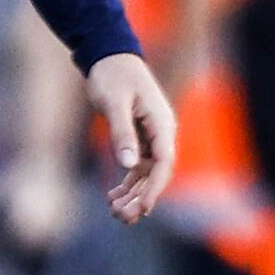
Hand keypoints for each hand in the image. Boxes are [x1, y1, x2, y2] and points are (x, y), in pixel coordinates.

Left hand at [85, 51, 174, 224]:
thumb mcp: (114, 102)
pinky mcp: (139, 138)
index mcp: (162, 124)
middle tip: (122, 218)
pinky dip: (127, 183)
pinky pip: (137, 167)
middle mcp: (161, 133)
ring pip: (147, 174)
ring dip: (134, 195)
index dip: (154, 189)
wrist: (110, 56)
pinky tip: (112, 197)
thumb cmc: (113, 75)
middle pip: (157, 174)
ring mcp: (152, 137)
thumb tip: (129, 164)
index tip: (142, 209)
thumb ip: (122, 132)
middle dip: (141, 198)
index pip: (164, 163)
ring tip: (116, 214)